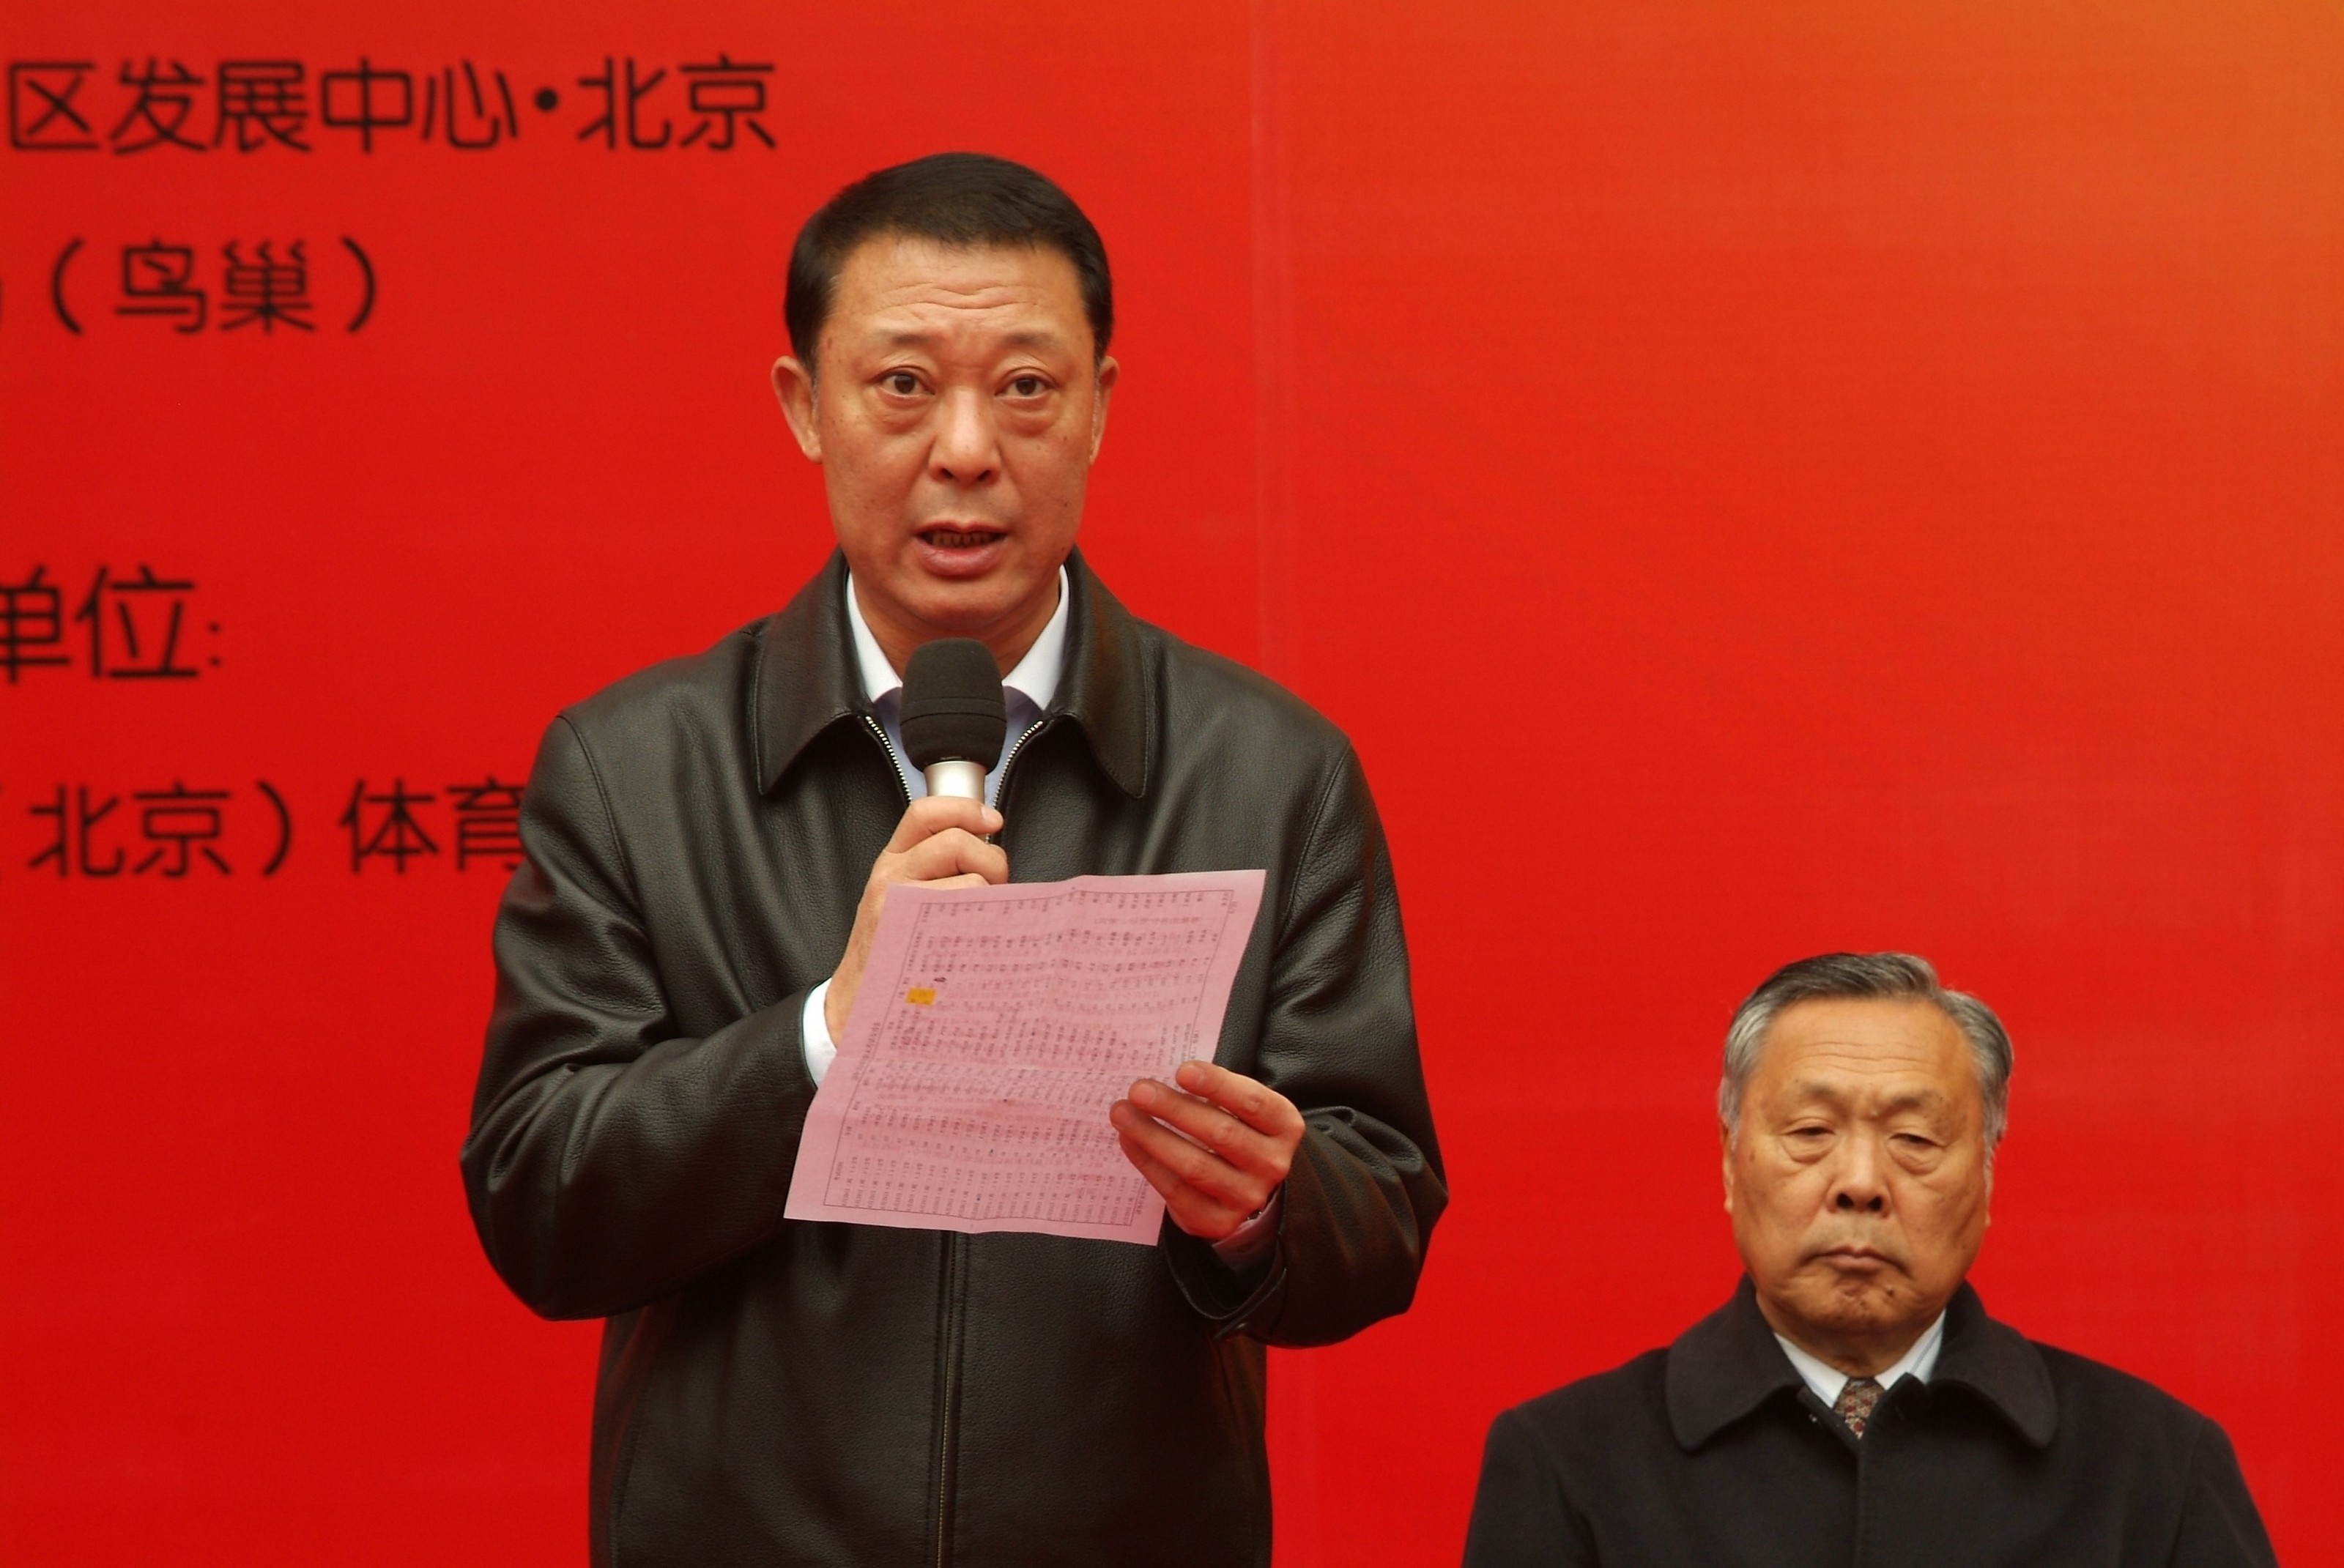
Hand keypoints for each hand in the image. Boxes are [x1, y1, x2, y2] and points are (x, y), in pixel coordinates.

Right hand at [826, 796, 1006, 1037]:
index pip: (925, 814)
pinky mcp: (918, 939)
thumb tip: (986, 848)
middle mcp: (891, 877)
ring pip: (971, 881)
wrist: (858, 1002)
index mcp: (891, 862)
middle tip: (992, 889)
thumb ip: (932, 867)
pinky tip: (981, 939)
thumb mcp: (898, 897)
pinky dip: (987, 926)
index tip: (994, 821)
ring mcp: (903, 907)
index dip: (966, 809)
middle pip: (958, 843)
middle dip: (991, 862)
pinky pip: (971, 919)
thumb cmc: (889, 951)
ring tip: (982, 919)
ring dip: (992, 898)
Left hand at [1111, 1061, 1304, 1241]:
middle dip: (1174, 1109)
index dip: (1217, 1085)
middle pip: (1221, 1133)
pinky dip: (1148, 1162)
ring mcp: (1247, 1197)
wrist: (1245, 1186)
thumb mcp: (1239, 1107)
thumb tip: (1162, 1077)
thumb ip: (1214, 1091)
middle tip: (1139, 1090)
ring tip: (1122, 1113)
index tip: (1182, 1070)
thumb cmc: (1236, 1130)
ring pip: (1195, 1165)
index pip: (1252, 1102)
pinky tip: (1128, 1140)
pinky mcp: (1218, 1221)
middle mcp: (1272, 1164)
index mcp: (1284, 1126)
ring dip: (1152, 1136)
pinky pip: (1176, 1191)